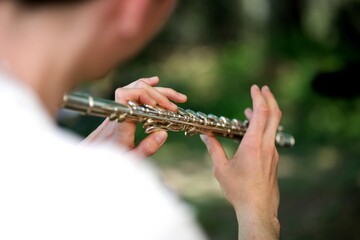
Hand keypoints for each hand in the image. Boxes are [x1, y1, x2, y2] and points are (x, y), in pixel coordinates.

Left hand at [82, 76, 186, 158]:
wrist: (90, 158)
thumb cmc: (109, 160)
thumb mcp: (130, 159)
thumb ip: (146, 148)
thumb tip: (164, 134)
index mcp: (120, 123)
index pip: (127, 96)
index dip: (145, 95)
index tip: (160, 106)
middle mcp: (118, 112)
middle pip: (137, 89)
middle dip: (159, 95)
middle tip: (175, 107)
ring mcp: (119, 108)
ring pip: (136, 88)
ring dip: (158, 91)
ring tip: (178, 98)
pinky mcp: (120, 110)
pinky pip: (132, 91)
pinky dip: (146, 86)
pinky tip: (156, 82)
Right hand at [200, 85, 280, 238]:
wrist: (258, 209)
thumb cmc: (239, 190)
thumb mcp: (221, 169)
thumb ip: (214, 149)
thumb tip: (205, 136)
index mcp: (254, 145)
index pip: (261, 114)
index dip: (259, 98)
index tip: (255, 87)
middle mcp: (267, 146)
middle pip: (274, 115)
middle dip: (269, 99)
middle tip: (263, 89)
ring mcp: (273, 153)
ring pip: (273, 126)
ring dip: (265, 114)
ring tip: (251, 109)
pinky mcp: (274, 160)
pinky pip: (270, 137)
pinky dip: (264, 128)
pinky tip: (252, 132)